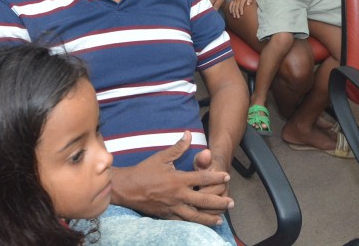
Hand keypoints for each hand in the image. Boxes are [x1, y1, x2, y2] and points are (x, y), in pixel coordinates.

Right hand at [113, 131, 232, 225]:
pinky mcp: (166, 216)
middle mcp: (178, 195)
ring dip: (210, 218)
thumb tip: (189, 133)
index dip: (216, 177)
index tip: (227, 176)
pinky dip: (194, 224)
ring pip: (195, 215)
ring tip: (221, 219)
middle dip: (219, 202)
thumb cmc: (144, 171)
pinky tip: (202, 225)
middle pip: (204, 200)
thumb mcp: (161, 157)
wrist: (126, 188)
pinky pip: (183, 222)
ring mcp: (172, 207)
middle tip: (231, 202)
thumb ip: (178, 147)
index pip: (202, 177)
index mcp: (178, 179)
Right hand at [228, 0, 253, 18]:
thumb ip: (250, 0)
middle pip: (236, 7)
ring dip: (233, 11)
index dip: (241, 10)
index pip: (241, 5)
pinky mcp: (233, 0)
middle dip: (237, 12)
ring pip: (233, 6)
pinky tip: (231, 12)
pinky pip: (231, 4)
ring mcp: (235, 0)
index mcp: (242, 0)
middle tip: (238, 17)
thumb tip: (248, 4)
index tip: (241, 14)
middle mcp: (238, 0)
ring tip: (234, 16)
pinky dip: (230, 8)